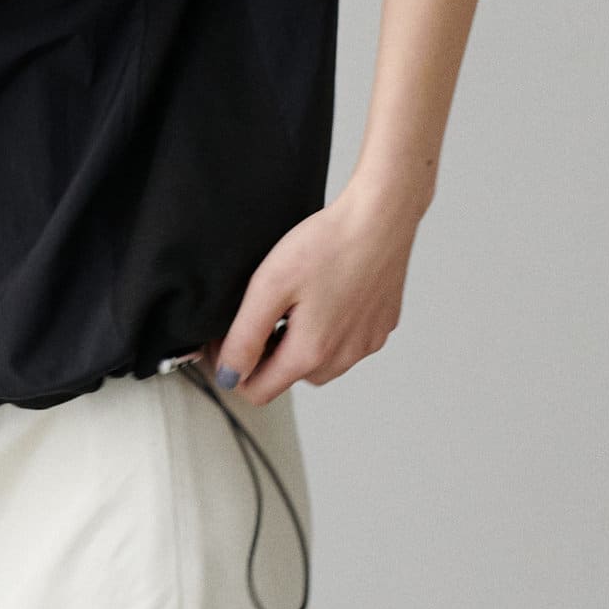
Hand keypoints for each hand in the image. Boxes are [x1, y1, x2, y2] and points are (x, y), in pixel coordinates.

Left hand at [200, 176, 426, 403]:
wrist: (381, 216)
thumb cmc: (327, 244)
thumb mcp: (269, 286)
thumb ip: (245, 337)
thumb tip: (230, 376)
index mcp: (311, 354)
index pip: (259, 391)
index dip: (233, 369)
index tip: (227, 336)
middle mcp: (343, 358)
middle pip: (288, 377)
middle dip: (267, 353)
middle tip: (263, 308)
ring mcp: (366, 344)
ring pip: (319, 362)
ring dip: (299, 343)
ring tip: (295, 299)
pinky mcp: (381, 327)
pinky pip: (346, 343)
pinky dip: (329, 329)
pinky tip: (325, 293)